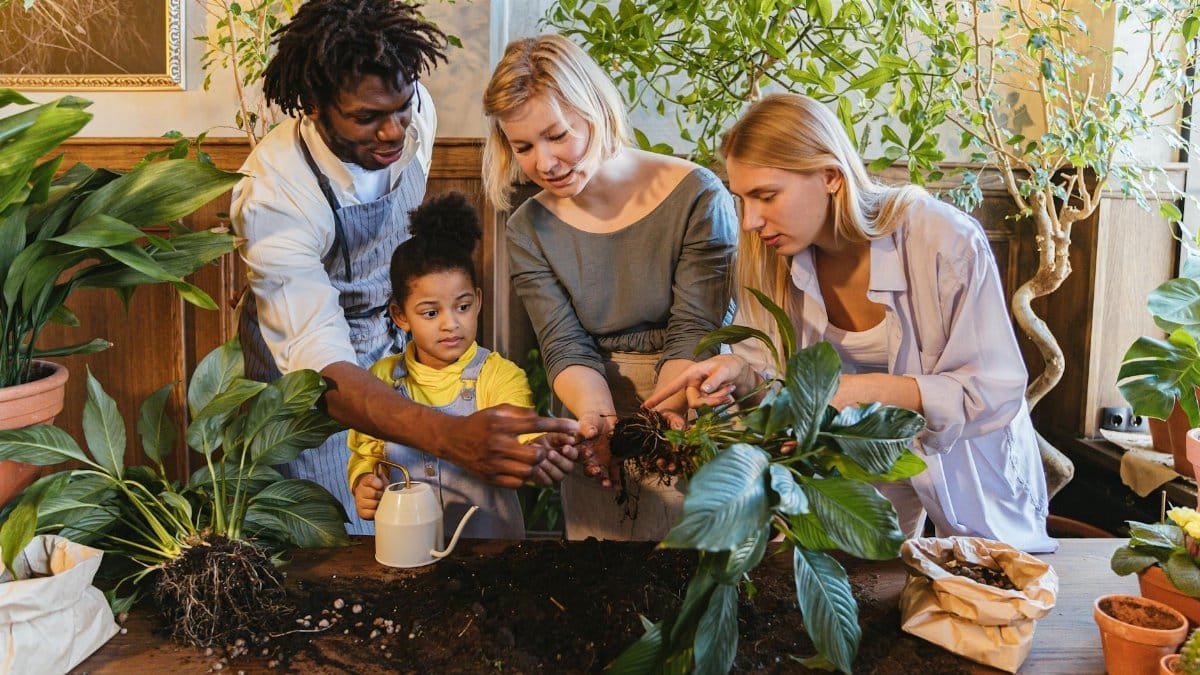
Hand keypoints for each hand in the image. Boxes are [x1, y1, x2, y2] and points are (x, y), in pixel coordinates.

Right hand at [353, 465, 388, 519]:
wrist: (370, 500)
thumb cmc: (377, 490)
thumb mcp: (381, 481)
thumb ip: (380, 475)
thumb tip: (380, 468)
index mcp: (364, 481)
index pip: (370, 479)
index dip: (378, 483)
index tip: (381, 485)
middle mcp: (359, 491)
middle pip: (373, 493)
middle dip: (381, 495)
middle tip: (383, 495)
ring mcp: (359, 502)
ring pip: (373, 504)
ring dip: (379, 504)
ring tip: (380, 502)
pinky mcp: (361, 512)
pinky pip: (370, 513)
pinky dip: (376, 512)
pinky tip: (377, 509)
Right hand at [437, 404, 580, 488]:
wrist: (453, 439)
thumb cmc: (479, 423)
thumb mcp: (498, 410)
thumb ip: (520, 412)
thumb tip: (540, 416)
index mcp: (501, 425)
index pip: (536, 424)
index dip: (559, 425)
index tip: (575, 427)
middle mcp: (498, 445)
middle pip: (535, 454)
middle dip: (544, 452)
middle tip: (543, 449)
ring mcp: (494, 464)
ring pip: (528, 471)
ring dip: (535, 466)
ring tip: (532, 460)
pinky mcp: (491, 477)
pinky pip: (517, 483)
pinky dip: (524, 477)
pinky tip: (521, 468)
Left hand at [526, 433, 578, 484]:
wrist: (528, 453)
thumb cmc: (543, 443)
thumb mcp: (551, 437)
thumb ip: (561, 437)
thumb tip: (572, 439)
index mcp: (569, 454)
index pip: (575, 455)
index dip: (571, 452)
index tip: (565, 448)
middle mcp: (566, 466)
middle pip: (569, 467)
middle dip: (559, 460)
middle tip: (550, 453)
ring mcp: (558, 476)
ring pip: (559, 475)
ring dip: (549, 467)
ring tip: (541, 460)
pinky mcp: (549, 483)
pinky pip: (548, 481)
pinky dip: (542, 474)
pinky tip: (537, 467)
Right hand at [576, 411, 618, 487]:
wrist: (602, 419)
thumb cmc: (591, 421)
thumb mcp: (587, 423)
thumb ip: (588, 428)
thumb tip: (591, 433)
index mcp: (580, 450)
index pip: (578, 456)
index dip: (582, 456)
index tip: (587, 453)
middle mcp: (590, 459)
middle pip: (589, 468)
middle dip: (592, 471)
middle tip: (596, 471)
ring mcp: (602, 461)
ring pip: (601, 474)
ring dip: (604, 480)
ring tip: (606, 484)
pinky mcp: (613, 462)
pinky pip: (615, 473)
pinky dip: (617, 481)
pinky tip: (618, 487)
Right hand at [642, 354, 750, 409]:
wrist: (736, 369)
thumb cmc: (728, 365)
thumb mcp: (724, 370)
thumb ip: (714, 380)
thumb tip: (703, 390)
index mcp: (690, 374)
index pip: (672, 386)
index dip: (659, 396)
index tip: (645, 406)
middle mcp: (691, 384)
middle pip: (695, 402)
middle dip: (712, 400)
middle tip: (729, 393)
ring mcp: (697, 392)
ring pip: (703, 405)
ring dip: (718, 399)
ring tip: (730, 388)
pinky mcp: (704, 398)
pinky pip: (709, 406)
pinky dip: (720, 400)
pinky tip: (728, 392)